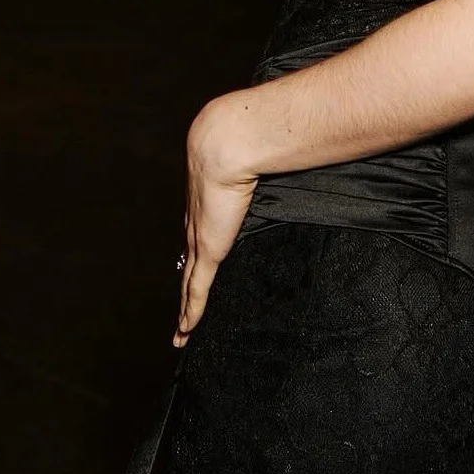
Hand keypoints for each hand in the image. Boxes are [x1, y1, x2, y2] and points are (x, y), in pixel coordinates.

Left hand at [175, 92, 257, 346]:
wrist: (225, 143)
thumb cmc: (244, 142)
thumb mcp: (256, 156)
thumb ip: (272, 158)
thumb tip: (292, 145)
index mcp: (207, 203)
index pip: (198, 235)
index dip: (195, 254)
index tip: (194, 266)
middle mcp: (198, 224)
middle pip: (189, 264)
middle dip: (186, 286)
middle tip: (183, 308)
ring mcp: (199, 238)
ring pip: (188, 283)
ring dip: (184, 309)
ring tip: (180, 332)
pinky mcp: (208, 250)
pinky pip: (197, 290)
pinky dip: (191, 312)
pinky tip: (185, 330)